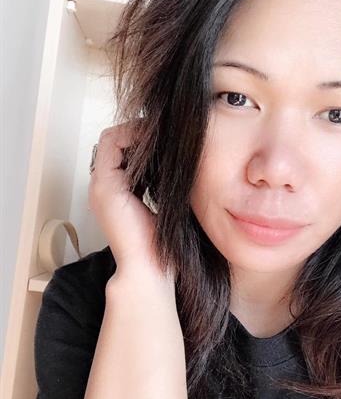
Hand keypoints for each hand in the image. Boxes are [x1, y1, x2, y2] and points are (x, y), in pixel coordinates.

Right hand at [88, 121, 174, 285]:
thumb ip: (161, 186)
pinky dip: (133, 135)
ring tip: (161, 132)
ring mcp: (101, 185)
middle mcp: (104, 187)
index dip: (141, 138)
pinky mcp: (105, 185)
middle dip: (140, 131)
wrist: (150, 269)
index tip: (166, 136)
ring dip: (137, 130)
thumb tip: (182, 166)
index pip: (121, 152)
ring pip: (112, 138)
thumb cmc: (160, 246)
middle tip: (165, 129)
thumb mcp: (162, 207)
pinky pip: (113, 144)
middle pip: (115, 141)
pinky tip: (156, 140)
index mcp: (115, 194)